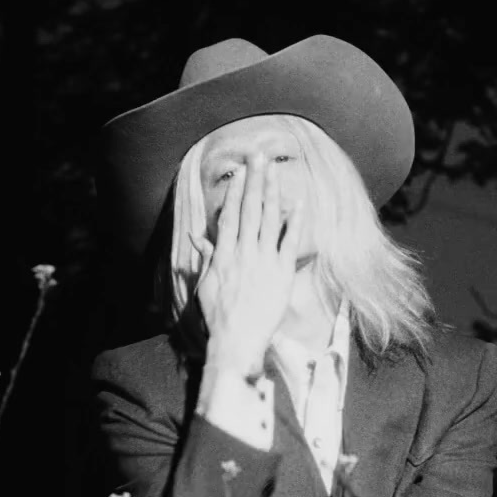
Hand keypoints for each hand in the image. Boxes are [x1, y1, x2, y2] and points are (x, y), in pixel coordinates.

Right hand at [189, 152, 304, 373]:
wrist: (237, 339)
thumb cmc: (218, 316)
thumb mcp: (205, 285)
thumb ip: (205, 258)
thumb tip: (198, 238)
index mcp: (224, 255)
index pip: (231, 216)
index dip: (236, 192)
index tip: (240, 172)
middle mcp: (243, 253)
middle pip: (250, 209)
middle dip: (254, 180)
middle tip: (258, 156)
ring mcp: (263, 261)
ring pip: (268, 219)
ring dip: (271, 191)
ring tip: (274, 169)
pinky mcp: (281, 273)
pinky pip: (289, 242)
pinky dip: (294, 222)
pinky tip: (298, 202)